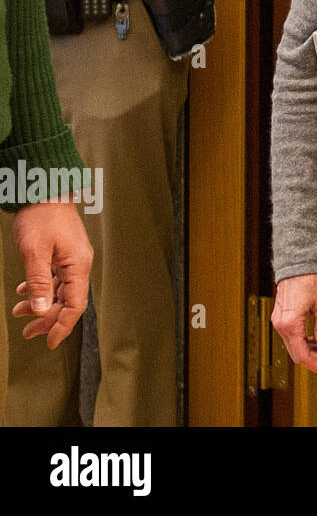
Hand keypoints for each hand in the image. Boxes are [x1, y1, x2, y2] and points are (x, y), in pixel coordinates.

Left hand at [11, 199, 92, 347]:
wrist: (45, 190)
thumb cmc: (41, 217)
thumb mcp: (34, 252)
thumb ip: (39, 283)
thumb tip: (42, 312)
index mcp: (78, 265)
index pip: (75, 304)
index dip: (62, 325)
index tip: (49, 342)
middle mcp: (79, 264)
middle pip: (68, 300)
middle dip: (48, 319)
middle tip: (28, 333)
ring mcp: (72, 258)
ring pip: (61, 290)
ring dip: (42, 304)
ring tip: (20, 314)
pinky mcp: (64, 253)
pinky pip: (56, 278)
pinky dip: (41, 288)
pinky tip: (24, 292)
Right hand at [272, 273, 316, 374]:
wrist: (298, 265)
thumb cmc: (310, 281)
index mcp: (291, 324)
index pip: (302, 355)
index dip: (315, 365)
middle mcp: (281, 325)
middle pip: (296, 353)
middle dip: (315, 358)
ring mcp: (279, 321)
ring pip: (293, 346)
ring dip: (310, 349)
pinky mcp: (280, 317)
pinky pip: (291, 336)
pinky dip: (303, 341)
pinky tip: (316, 340)